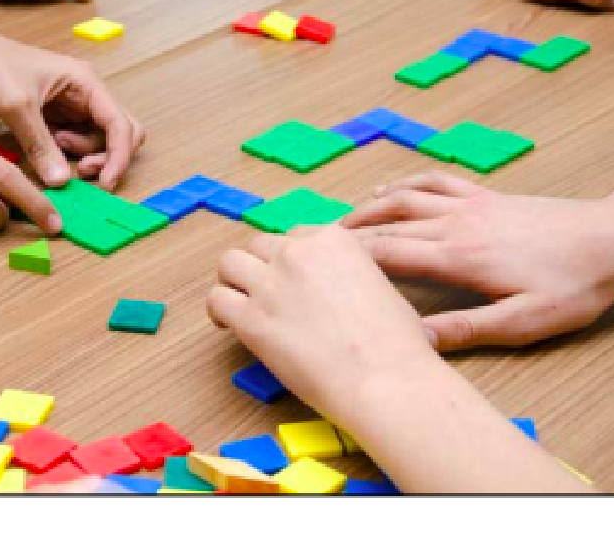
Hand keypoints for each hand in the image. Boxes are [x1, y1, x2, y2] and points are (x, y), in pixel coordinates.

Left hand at [0, 28, 144, 189]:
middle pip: (119, 132)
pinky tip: (43, 154)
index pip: (119, 123)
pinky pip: (71, 143)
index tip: (105, 183)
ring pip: (96, 141)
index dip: (119, 156)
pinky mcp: (50, 118)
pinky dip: (66, 156)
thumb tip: (61, 181)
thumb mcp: (15, 104)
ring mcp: (68, 106)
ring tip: (52, 153)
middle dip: (108, 157)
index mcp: (85, 82)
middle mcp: (83, 94)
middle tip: (80, 172)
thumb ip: (40, 143)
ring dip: (84, 156)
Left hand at [208, 225, 436, 422]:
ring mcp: (271, 283)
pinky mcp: (251, 319)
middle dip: (263, 267)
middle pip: (261, 245)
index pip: (296, 235)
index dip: (292, 260)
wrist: (385, 378)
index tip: (293, 280)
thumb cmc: (396, 343)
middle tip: (268, 294)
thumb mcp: (380, 286)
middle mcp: (297, 252)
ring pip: (230, 262)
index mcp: (332, 239)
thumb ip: (351, 275)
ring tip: (242, 303)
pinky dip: (219, 311)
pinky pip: (217, 299)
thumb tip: (344, 291)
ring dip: (235, 280)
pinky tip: (229, 325)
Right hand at [341, 172, 613, 351]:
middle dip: (348, 233)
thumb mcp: (523, 321)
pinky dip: (407, 183)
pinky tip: (393, 187)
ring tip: (342, 220)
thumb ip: (467, 328)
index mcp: (459, 257)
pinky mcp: (488, 195)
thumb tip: (417, 338)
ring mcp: (471, 204)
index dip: (350, 258)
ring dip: (370, 206)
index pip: (389, 254)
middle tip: (313, 242)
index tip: (316, 262)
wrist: (612, 240)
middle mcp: (456, 223)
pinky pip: (436, 182)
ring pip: (406, 198)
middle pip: (389, 223)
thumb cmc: (573, 286)